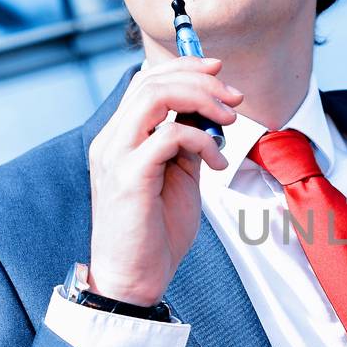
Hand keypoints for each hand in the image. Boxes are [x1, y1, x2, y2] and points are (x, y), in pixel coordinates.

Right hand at [86, 56, 243, 305]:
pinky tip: (217, 163)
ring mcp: (115, 156)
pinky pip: (167, 135)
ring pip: (155, 97)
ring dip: (201, 100)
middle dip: (201, 81)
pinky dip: (201, 141)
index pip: (146, 81)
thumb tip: (209, 115)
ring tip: (229, 122)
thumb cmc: (155, 233)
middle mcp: (111, 140)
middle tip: (235, 100)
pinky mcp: (128, 177)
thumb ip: (187, 144)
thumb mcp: (178, 177)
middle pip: (152, 81)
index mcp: (120, 137)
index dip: (184, 66)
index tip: (219, 70)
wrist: (134, 279)